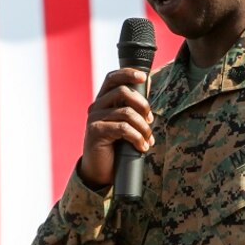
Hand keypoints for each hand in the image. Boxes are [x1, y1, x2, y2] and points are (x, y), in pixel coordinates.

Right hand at [79, 68, 153, 187]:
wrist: (100, 171)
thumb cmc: (115, 146)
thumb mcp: (126, 122)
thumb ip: (134, 104)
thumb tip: (148, 81)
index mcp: (103, 100)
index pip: (113, 78)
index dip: (128, 73)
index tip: (144, 77)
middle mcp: (96, 106)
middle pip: (123, 92)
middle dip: (143, 105)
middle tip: (150, 121)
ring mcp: (94, 118)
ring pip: (126, 112)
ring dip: (143, 127)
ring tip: (148, 140)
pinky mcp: (95, 132)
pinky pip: (123, 128)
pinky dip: (137, 138)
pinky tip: (142, 147)